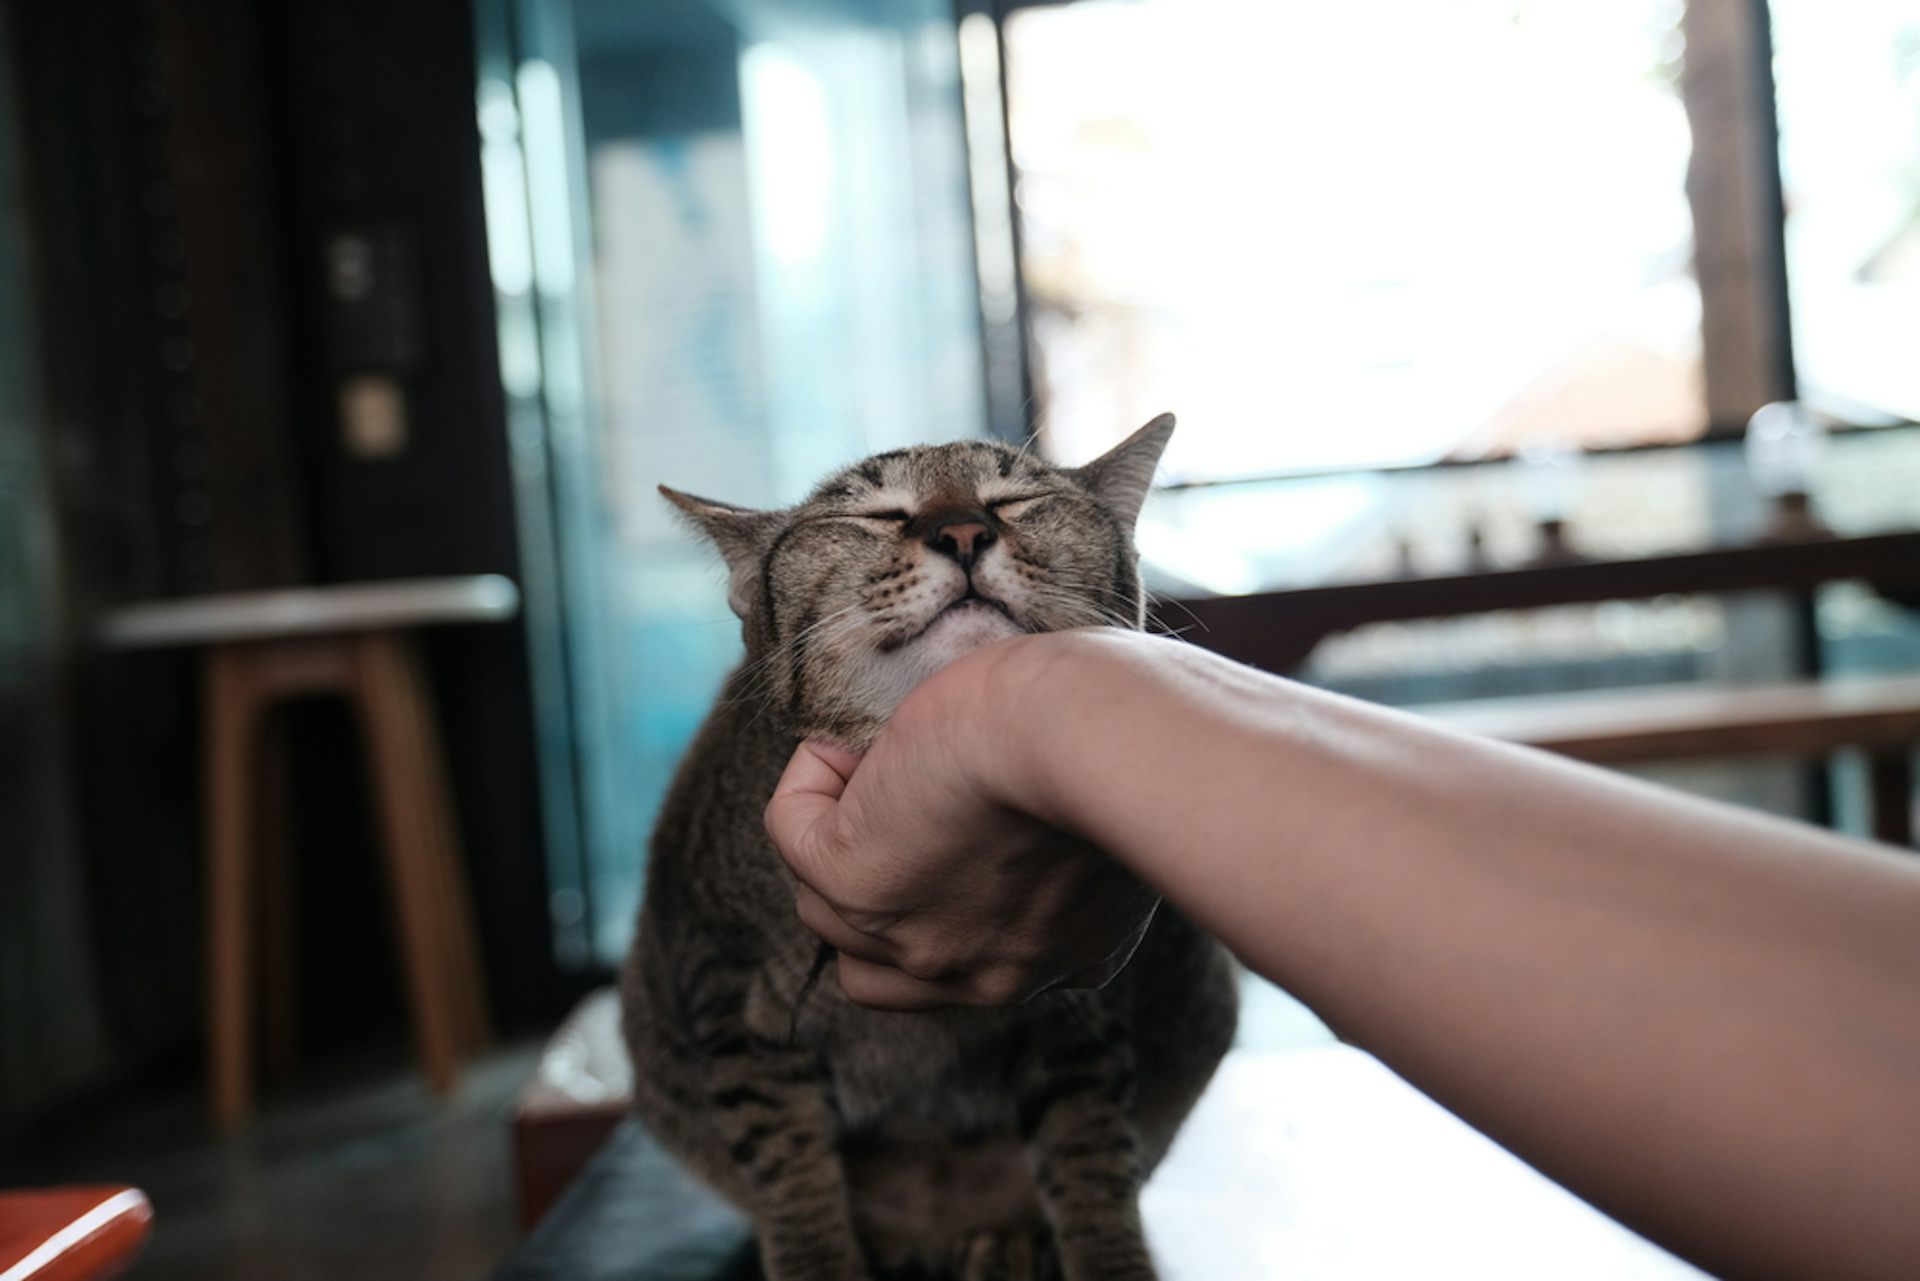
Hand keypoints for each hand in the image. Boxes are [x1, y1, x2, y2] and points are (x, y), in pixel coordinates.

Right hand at [764, 646, 1160, 1010]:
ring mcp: (915, 939)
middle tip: (913, 801)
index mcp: (1064, 959)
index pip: (977, 963)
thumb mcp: (1100, 806)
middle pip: (885, 969)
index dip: (956, 888)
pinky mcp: (856, 882)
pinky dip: (812, 778)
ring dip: (841, 831)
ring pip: (827, 911)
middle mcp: (987, 974)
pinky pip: (793, 832)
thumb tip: (1011, 801)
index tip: (974, 808)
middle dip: (886, 891)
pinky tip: (856, 743)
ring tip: (884, 764)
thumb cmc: (1118, 736)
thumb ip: (1064, 839)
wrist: (1087, 732)